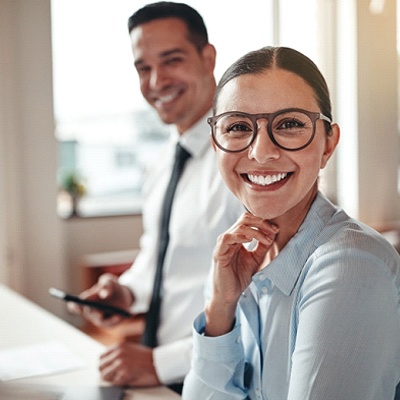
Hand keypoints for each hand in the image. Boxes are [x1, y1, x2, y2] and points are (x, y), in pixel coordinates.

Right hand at [67, 273, 133, 327]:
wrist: (125, 295)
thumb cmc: (112, 287)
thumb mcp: (110, 281)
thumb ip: (106, 284)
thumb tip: (104, 294)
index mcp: (87, 300)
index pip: (76, 306)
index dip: (74, 306)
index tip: (76, 303)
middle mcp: (91, 311)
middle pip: (88, 313)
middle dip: (90, 310)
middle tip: (90, 308)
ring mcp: (99, 319)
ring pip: (99, 320)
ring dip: (101, 317)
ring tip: (103, 314)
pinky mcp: (109, 323)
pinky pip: (110, 323)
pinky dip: (114, 320)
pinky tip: (119, 316)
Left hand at [99, 342, 159, 386]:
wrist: (159, 364)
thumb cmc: (147, 358)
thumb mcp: (131, 349)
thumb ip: (118, 352)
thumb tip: (107, 361)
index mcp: (119, 346)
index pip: (101, 357)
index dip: (105, 365)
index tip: (109, 368)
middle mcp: (118, 354)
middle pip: (101, 367)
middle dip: (106, 372)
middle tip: (115, 375)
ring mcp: (121, 364)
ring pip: (105, 376)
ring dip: (112, 378)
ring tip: (122, 377)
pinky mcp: (124, 374)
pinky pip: (114, 383)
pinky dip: (119, 383)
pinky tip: (128, 379)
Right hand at [205, 213, 277, 335]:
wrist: (229, 294)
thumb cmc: (240, 277)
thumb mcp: (256, 259)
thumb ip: (263, 246)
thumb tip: (272, 233)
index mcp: (237, 237)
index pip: (249, 221)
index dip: (263, 222)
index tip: (276, 229)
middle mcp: (229, 237)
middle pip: (244, 219)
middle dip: (261, 222)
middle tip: (273, 230)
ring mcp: (223, 244)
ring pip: (238, 227)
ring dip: (255, 230)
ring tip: (266, 239)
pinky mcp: (219, 252)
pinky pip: (227, 238)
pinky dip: (239, 236)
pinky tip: (249, 240)